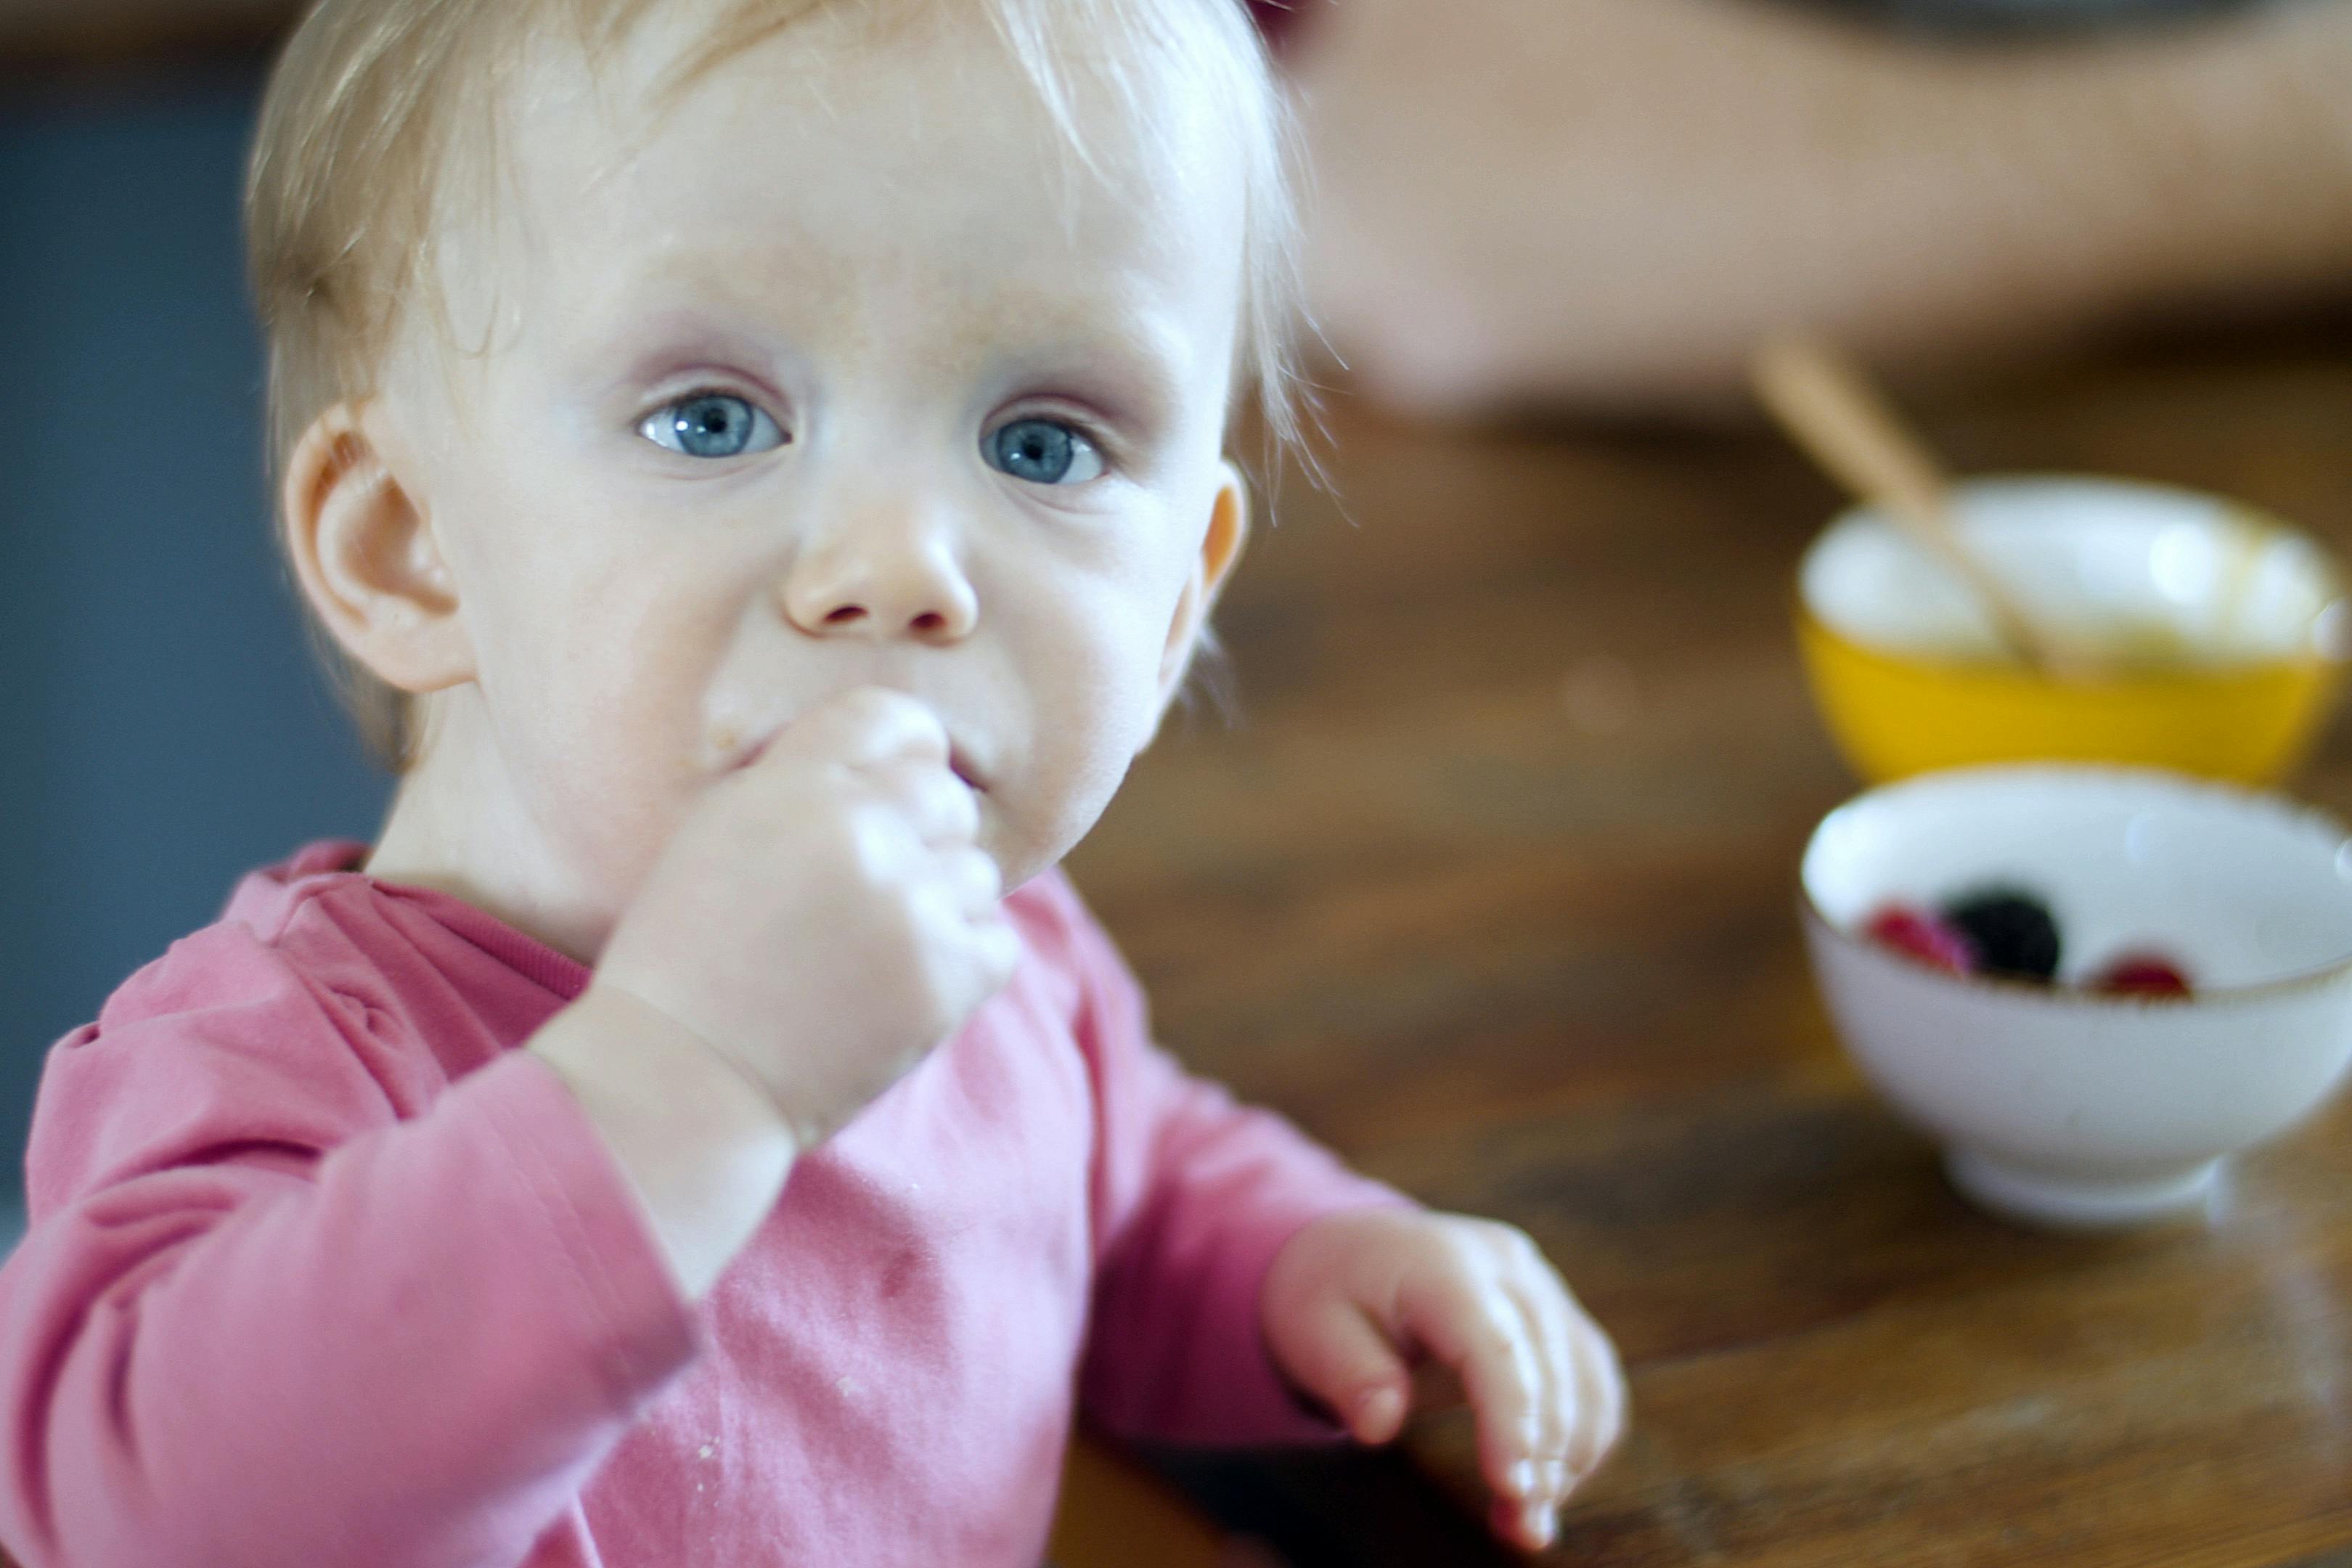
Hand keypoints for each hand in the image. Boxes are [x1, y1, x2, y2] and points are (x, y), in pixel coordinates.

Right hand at [594, 686, 1021, 1148]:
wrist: (682, 1081)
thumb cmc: (686, 962)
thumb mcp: (718, 836)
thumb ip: (803, 784)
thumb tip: (891, 760)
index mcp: (794, 785)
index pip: (892, 719)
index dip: (903, 753)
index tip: (895, 791)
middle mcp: (861, 832)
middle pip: (946, 796)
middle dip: (921, 838)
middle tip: (873, 896)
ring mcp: (911, 906)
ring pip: (977, 873)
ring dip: (939, 906)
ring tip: (870, 953)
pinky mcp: (947, 977)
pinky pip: (996, 941)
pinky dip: (961, 964)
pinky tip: (897, 988)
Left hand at [1260, 1207, 1625, 1553]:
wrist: (1357, 1250)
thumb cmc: (1331, 1295)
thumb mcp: (1312, 1329)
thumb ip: (1350, 1376)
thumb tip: (1380, 1425)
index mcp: (1442, 1263)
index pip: (1492, 1343)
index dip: (1509, 1416)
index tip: (1511, 1486)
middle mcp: (1505, 1264)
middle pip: (1547, 1365)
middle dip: (1542, 1455)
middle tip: (1521, 1528)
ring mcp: (1539, 1284)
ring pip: (1584, 1374)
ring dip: (1570, 1455)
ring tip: (1528, 1521)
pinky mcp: (1557, 1310)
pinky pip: (1592, 1376)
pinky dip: (1583, 1436)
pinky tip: (1550, 1484)